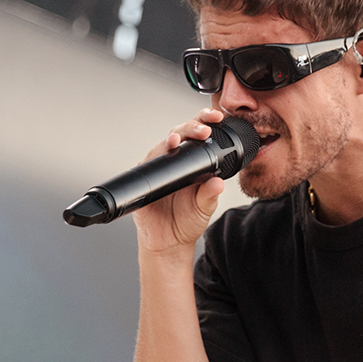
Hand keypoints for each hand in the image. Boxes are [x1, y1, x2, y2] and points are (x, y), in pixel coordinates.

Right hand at [133, 108, 227, 255]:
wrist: (169, 242)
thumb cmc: (187, 221)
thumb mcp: (204, 208)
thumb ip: (210, 195)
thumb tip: (218, 182)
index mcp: (193, 162)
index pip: (198, 135)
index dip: (205, 123)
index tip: (216, 119)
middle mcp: (174, 161)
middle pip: (179, 133)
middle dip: (190, 127)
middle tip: (202, 130)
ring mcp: (158, 168)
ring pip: (161, 146)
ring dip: (169, 140)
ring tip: (177, 141)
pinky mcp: (144, 179)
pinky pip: (144, 166)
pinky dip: (149, 161)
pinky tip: (156, 159)